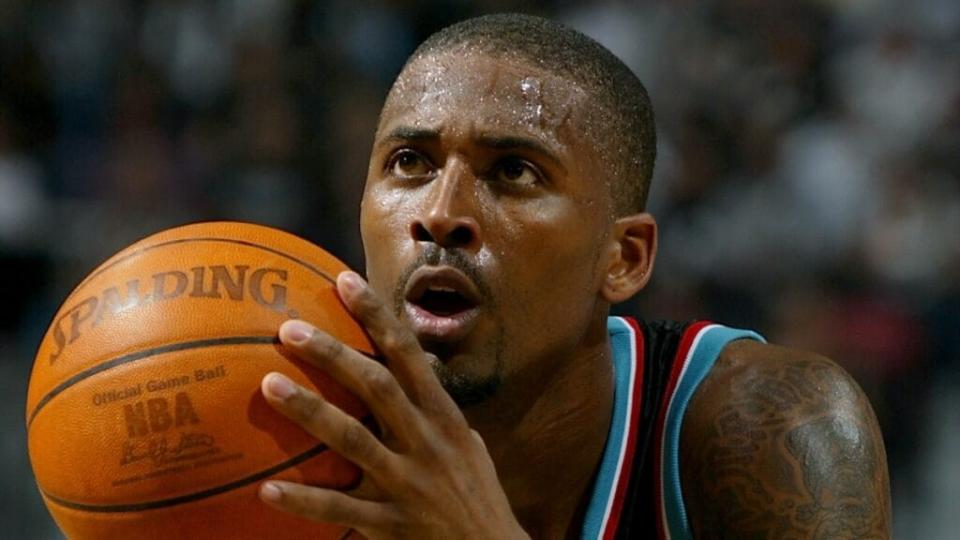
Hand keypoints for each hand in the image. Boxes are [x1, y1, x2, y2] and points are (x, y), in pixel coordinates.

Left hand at [258, 271, 527, 539]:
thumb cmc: (477, 494)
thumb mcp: (466, 444)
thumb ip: (435, 411)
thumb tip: (407, 374)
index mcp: (443, 416)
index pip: (408, 354)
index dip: (377, 316)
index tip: (344, 280)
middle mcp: (427, 441)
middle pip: (376, 386)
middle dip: (333, 354)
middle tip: (289, 328)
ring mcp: (408, 482)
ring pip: (353, 440)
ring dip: (311, 410)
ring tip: (268, 385)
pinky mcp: (392, 522)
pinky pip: (341, 509)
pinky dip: (304, 500)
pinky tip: (268, 490)